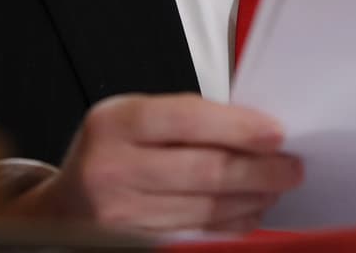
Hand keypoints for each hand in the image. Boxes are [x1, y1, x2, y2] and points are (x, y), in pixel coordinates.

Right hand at [8, 93, 302, 233]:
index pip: (188, 120)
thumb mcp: (132, 115)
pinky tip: (251, 211)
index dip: (238, 127)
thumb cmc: (109, 151)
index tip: (276, 132)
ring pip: (205, 208)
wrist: (64, 207)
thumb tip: (252, 127)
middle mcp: (114, 169)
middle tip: (291, 166)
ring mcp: (123, 213)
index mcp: (116, 123)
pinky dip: (231, 223)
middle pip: (203, 170)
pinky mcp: (138, 243)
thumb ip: (185, 117)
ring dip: (251, 198)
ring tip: (276, 186)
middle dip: (257, 169)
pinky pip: (197, 233)